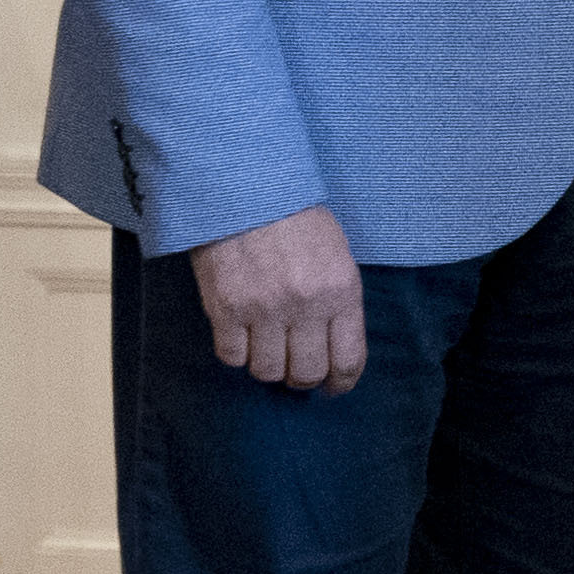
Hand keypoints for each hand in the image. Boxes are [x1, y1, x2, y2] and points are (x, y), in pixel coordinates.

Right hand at [191, 204, 366, 392]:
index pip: (348, 360)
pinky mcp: (225, 308)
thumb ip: (338, 300)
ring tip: (266, 349)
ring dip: (269, 367)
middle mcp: (305, 305)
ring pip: (269, 371)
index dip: (341, 383)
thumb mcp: (336, 253)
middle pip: (307, 373)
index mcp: (340, 290)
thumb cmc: (294, 216)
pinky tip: (240, 336)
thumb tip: (333, 346)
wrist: (244, 186)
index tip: (334, 387)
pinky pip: (232, 357)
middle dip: (304, 379)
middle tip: (297, 370)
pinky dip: (237, 354)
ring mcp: (263, 309)